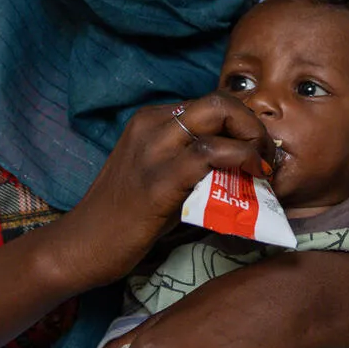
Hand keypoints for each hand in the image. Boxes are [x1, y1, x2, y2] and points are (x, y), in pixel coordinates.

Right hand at [66, 94, 276, 286]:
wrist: (81, 246)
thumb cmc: (123, 219)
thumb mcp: (158, 176)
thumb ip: (190, 162)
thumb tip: (239, 164)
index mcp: (150, 120)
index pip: (209, 105)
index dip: (242, 125)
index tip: (257, 152)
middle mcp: (152, 125)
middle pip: (219, 101)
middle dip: (253, 125)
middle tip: (266, 158)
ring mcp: (154, 148)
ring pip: (219, 115)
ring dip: (254, 139)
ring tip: (264, 169)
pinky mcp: (160, 178)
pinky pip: (211, 153)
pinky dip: (241, 159)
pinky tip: (251, 178)